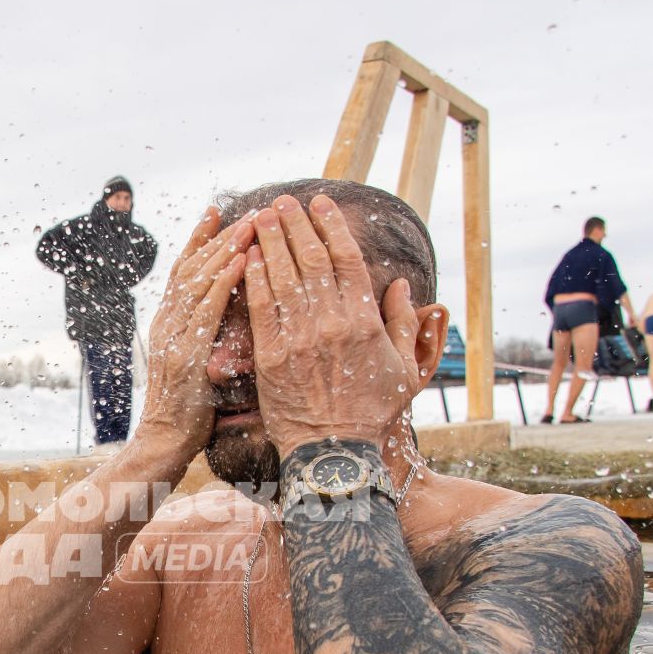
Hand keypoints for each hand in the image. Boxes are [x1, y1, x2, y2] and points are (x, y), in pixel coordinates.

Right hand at [132, 207, 252, 456]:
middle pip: (192, 267)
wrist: (163, 443)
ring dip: (225, 249)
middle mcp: (166, 323)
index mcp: (168, 322)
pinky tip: (241, 261)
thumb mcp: (194, 361)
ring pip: (199, 281)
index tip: (216, 211)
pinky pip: (207, 312)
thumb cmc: (188, 408)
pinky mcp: (185, 357)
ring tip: (250, 224)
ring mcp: (173, 338)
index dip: (198, 239)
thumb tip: (227, 310)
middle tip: (246, 210)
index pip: (182, 270)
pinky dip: (224, 283)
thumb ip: (204, 334)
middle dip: (219, 236)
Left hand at [243, 194, 422, 453]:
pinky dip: (254, 280)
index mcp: (364, 322)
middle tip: (282, 200)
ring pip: (283, 278)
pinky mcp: (269, 357)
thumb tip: (401, 285)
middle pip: (310, 260)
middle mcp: (330, 324)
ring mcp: (297, 339)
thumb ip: (405, 324)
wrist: (333, 453)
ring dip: (270, 242)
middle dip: (295, 224)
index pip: (346, 260)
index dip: (332, 227)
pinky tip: (248, 258)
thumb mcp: (405, 369)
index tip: (321, 204)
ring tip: (259, 217)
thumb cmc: (372, 412)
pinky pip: (260, 310)